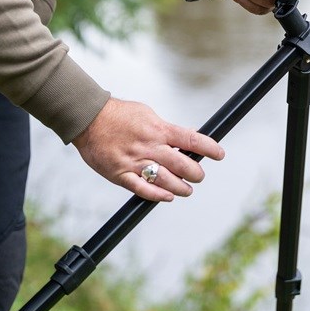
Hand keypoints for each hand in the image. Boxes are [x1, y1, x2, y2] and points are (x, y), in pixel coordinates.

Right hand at [72, 97, 224, 201]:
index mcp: (158, 129)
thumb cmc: (120, 115)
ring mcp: (135, 162)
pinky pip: (143, 189)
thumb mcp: (148, 114)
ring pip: (166, 181)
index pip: (190, 139)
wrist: (89, 120)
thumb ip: (169, 128)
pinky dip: (158, 195)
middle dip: (196, 173)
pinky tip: (168, 196)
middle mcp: (149, 147)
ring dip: (181, 188)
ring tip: (186, 189)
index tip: (220, 154)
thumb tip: (191, 132)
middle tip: (199, 176)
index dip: (209, 148)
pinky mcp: (121, 175)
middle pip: (182, 165)